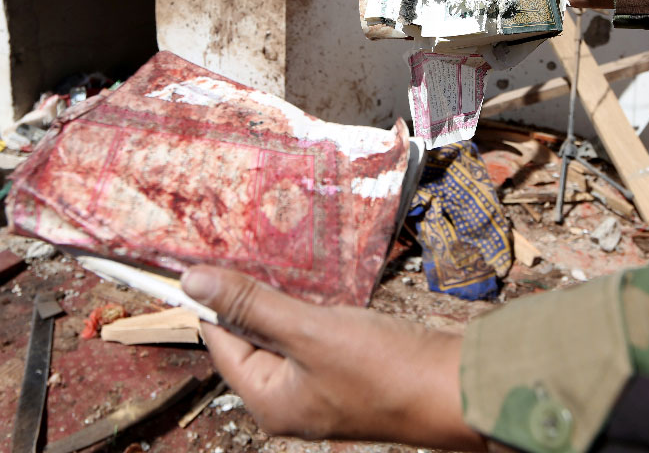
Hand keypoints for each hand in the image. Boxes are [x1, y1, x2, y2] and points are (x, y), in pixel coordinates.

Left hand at [181, 266, 485, 450]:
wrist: (456, 388)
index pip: (222, 341)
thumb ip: (252, 304)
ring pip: (284, 334)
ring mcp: (319, 388)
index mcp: (269, 401)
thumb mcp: (310, 330)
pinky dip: (310, 309)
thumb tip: (192, 282)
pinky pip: (313, 336)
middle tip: (243, 247)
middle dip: (250, 296)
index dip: (214, 299)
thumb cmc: (383, 369)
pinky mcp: (347, 373)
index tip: (205, 256)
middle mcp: (289, 400)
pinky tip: (317, 284)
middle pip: (251, 338)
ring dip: (282, 299)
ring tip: (277, 260)